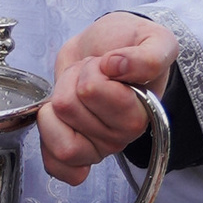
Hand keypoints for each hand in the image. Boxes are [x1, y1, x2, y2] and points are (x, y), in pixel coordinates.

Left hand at [38, 15, 175, 186]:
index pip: (92, 91)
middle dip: (73, 79)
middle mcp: (121, 136)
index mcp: (141, 113)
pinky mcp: (76, 153)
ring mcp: (97, 147)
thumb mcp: (153, 39)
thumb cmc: (128, 47)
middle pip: (67, 106)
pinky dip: (48, 138)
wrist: (108, 48)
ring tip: (77, 88)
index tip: (109, 63)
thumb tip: (119, 66)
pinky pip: (55, 163)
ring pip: (55, 126)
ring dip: (58, 99)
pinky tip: (60, 119)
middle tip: (92, 74)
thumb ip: (149, 56)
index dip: (92, 70)